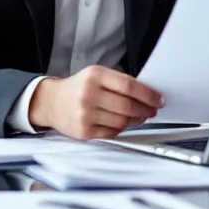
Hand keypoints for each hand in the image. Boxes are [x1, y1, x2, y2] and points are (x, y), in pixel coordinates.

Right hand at [29, 65, 163, 139]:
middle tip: (152, 110)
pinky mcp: (84, 131)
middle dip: (145, 109)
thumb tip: (147, 95)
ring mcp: (85, 115)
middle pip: (127, 106)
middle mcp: (89, 94)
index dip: (148, 94)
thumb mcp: (95, 75)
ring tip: (139, 116)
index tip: (158, 99)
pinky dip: (121, 128)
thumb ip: (119, 82)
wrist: (51, 102)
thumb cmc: (78, 88)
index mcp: (94, 76)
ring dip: (136, 120)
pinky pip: (112, 132)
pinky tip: (122, 123)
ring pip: (122, 121)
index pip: (129, 86)